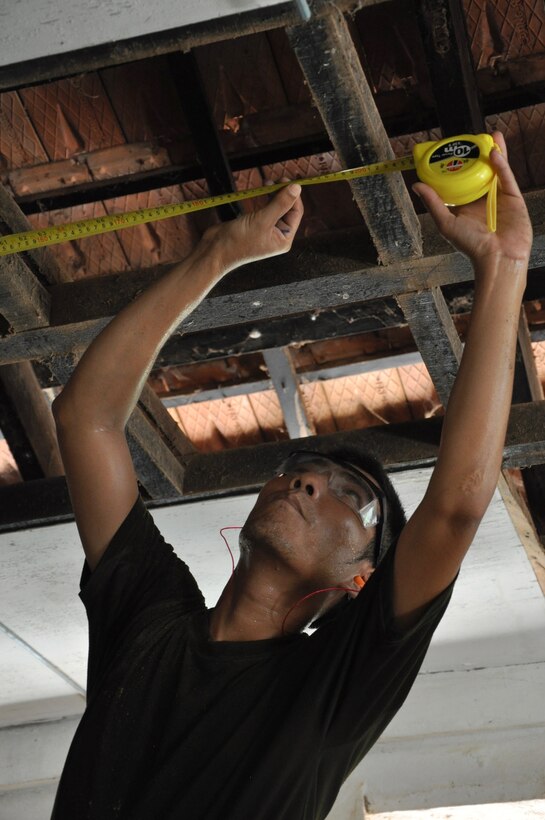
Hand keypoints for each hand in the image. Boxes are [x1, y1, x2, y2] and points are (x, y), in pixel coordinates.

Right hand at [203, 183, 303, 271]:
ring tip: (267, 182)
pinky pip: (264, 208)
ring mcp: (265, 229)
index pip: (296, 212)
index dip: (293, 195)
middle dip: (282, 193)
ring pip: (275, 206)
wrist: (214, 251)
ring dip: (273, 193)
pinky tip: (261, 190)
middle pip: (287, 208)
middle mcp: (277, 235)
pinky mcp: (254, 224)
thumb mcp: (262, 220)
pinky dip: (264, 198)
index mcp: (284, 239)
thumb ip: (280, 204)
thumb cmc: (238, 242)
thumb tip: (296, 188)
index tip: (285, 180)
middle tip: (275, 179)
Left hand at [413, 131, 532, 265]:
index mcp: (466, 204)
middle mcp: (482, 198)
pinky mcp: (513, 198)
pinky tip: (495, 151)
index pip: (460, 179)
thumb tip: (416, 185)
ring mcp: (499, 197)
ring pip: (496, 170)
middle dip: (477, 154)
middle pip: (479, 171)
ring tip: (489, 135)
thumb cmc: (471, 246)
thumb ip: (433, 203)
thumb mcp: (446, 223)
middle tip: (471, 138)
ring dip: (494, 152)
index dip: (458, 165)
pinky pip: (507, 177)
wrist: (497, 258)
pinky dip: (502, 164)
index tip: (451, 149)